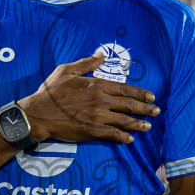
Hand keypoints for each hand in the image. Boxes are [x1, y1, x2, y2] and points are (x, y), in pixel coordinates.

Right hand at [19, 51, 159, 144]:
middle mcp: (101, 101)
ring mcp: (98, 117)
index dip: (140, 93)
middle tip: (156, 111)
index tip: (151, 96)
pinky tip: (130, 140)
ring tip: (148, 126)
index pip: (125, 89)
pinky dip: (123, 137)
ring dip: (138, 124)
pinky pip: (112, 134)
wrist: (38, 114)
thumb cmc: (50, 92)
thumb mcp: (66, 70)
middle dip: (145, 108)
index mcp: (97, 85)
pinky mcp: (92, 131)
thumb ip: (86, 63)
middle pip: (129, 104)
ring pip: (124, 120)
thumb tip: (101, 55)